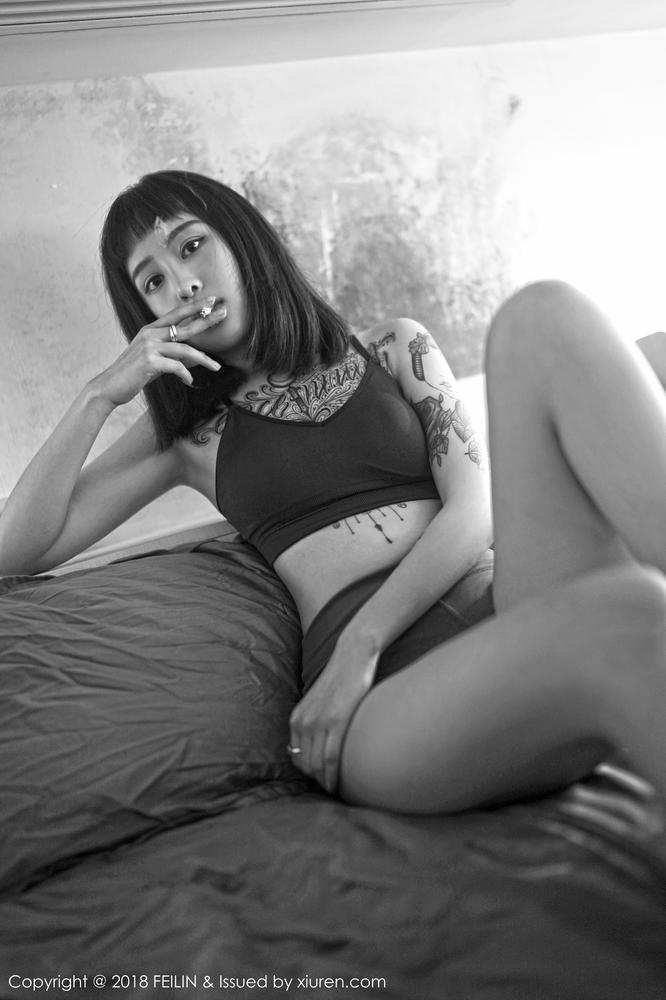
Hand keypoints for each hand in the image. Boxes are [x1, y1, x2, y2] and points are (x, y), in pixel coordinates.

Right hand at [91, 299, 227, 406]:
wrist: (109, 387)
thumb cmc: (132, 374)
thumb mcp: (154, 361)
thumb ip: (172, 355)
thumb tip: (194, 358)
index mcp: (150, 330)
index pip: (176, 315)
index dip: (194, 307)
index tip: (211, 301)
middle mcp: (150, 334)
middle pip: (184, 326)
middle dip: (206, 320)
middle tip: (224, 314)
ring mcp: (149, 347)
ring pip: (185, 349)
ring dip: (204, 359)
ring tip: (217, 367)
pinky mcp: (150, 361)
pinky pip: (176, 366)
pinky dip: (186, 375)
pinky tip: (189, 381)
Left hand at [288, 631, 379, 793]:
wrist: (353, 655)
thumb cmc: (340, 680)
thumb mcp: (317, 702)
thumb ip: (312, 722)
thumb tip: (313, 745)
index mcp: (296, 719)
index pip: (296, 758)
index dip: (309, 774)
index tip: (322, 781)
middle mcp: (303, 722)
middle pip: (306, 765)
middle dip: (317, 781)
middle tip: (332, 789)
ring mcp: (319, 722)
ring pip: (318, 765)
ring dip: (326, 782)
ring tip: (337, 790)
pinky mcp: (337, 720)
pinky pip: (332, 756)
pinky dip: (333, 775)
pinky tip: (338, 785)